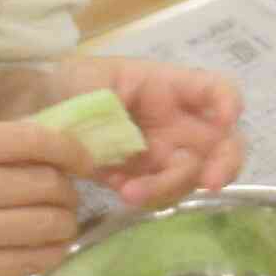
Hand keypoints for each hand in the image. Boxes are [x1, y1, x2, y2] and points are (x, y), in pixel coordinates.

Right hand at [0, 120, 99, 275]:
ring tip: (58, 221)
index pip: (30, 140)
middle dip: (69, 190)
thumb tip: (65, 150)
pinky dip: (53, 252)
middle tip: (66, 195)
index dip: (71, 149)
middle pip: (46, 183)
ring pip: (48, 223)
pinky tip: (46, 246)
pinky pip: (34, 260)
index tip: (85, 161)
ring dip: (66, 223)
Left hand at [44, 55, 244, 206]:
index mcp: (170, 88)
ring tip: (128, 192)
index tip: (225, 118)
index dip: (228, 102)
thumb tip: (123, 126)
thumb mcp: (85, 77)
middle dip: (225, 165)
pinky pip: (161, 195)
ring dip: (167, 188)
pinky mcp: (148, 180)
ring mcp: (167, 155)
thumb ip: (104, 96)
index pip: (215, 89)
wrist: (46, 115)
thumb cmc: (75, 84)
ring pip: (192, 178)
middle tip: (209, 183)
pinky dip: (145, 197)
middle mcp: (178, 124)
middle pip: (225, 145)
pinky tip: (117, 188)